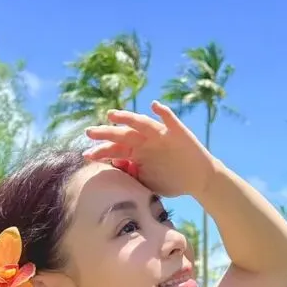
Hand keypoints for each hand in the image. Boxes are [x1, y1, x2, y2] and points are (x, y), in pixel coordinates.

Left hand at [83, 101, 216, 200]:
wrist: (200, 178)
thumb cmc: (172, 180)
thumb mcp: (148, 180)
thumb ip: (132, 172)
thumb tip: (115, 164)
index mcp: (138, 152)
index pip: (116, 150)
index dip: (101, 151)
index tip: (86, 155)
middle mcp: (147, 141)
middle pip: (123, 135)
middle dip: (106, 133)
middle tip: (89, 132)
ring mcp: (162, 135)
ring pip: (142, 124)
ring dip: (128, 118)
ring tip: (112, 114)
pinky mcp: (178, 133)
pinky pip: (170, 120)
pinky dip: (163, 112)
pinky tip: (155, 106)